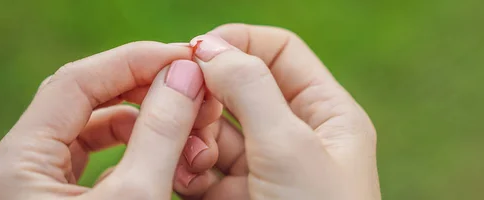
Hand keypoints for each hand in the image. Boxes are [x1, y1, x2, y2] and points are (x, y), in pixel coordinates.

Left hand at [0, 41, 222, 199]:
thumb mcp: (136, 199)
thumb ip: (160, 133)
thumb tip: (184, 74)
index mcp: (16, 164)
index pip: (75, 82)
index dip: (134, 62)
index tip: (185, 57)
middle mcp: (18, 168)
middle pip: (83, 99)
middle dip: (143, 88)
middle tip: (192, 85)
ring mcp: (37, 184)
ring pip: (94, 128)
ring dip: (144, 121)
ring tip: (189, 126)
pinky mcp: (59, 199)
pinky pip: (96, 157)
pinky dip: (135, 150)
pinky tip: (167, 155)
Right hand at [179, 24, 380, 199]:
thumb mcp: (290, 147)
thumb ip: (250, 89)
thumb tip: (210, 48)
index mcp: (325, 114)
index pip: (278, 52)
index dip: (238, 43)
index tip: (196, 52)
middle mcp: (293, 137)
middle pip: (239, 89)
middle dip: (208, 96)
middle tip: (185, 104)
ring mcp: (261, 169)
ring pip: (212, 129)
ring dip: (195, 136)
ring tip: (195, 157)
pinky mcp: (233, 196)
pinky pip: (200, 166)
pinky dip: (188, 168)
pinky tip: (192, 181)